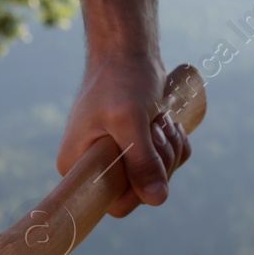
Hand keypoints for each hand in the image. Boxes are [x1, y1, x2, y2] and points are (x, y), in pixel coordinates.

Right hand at [57, 55, 191, 217]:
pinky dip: (175, 144)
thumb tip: (157, 200)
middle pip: (141, 192)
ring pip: (158, 178)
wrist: (128, 50)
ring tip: (159, 120)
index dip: (139, 190)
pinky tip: (167, 121)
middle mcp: (94, 167)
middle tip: (156, 129)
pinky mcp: (137, 148)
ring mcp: (118, 158)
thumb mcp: (130, 121)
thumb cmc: (121, 80)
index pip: (113, 204)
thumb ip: (142, 161)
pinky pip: (167, 163)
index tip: (148, 156)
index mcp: (78, 166)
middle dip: (160, 162)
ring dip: (170, 150)